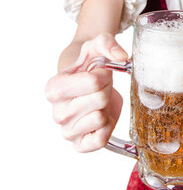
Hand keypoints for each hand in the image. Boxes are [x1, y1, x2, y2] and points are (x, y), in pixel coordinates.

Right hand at [45, 33, 127, 152]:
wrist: (87, 86)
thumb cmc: (88, 67)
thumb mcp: (95, 47)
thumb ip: (107, 43)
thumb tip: (122, 56)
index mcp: (54, 89)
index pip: (93, 81)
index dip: (104, 75)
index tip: (100, 73)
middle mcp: (57, 113)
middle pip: (100, 98)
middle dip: (107, 89)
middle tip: (101, 88)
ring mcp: (67, 132)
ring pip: (101, 118)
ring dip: (106, 107)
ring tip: (98, 102)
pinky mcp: (80, 146)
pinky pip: (101, 139)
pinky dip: (107, 126)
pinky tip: (101, 117)